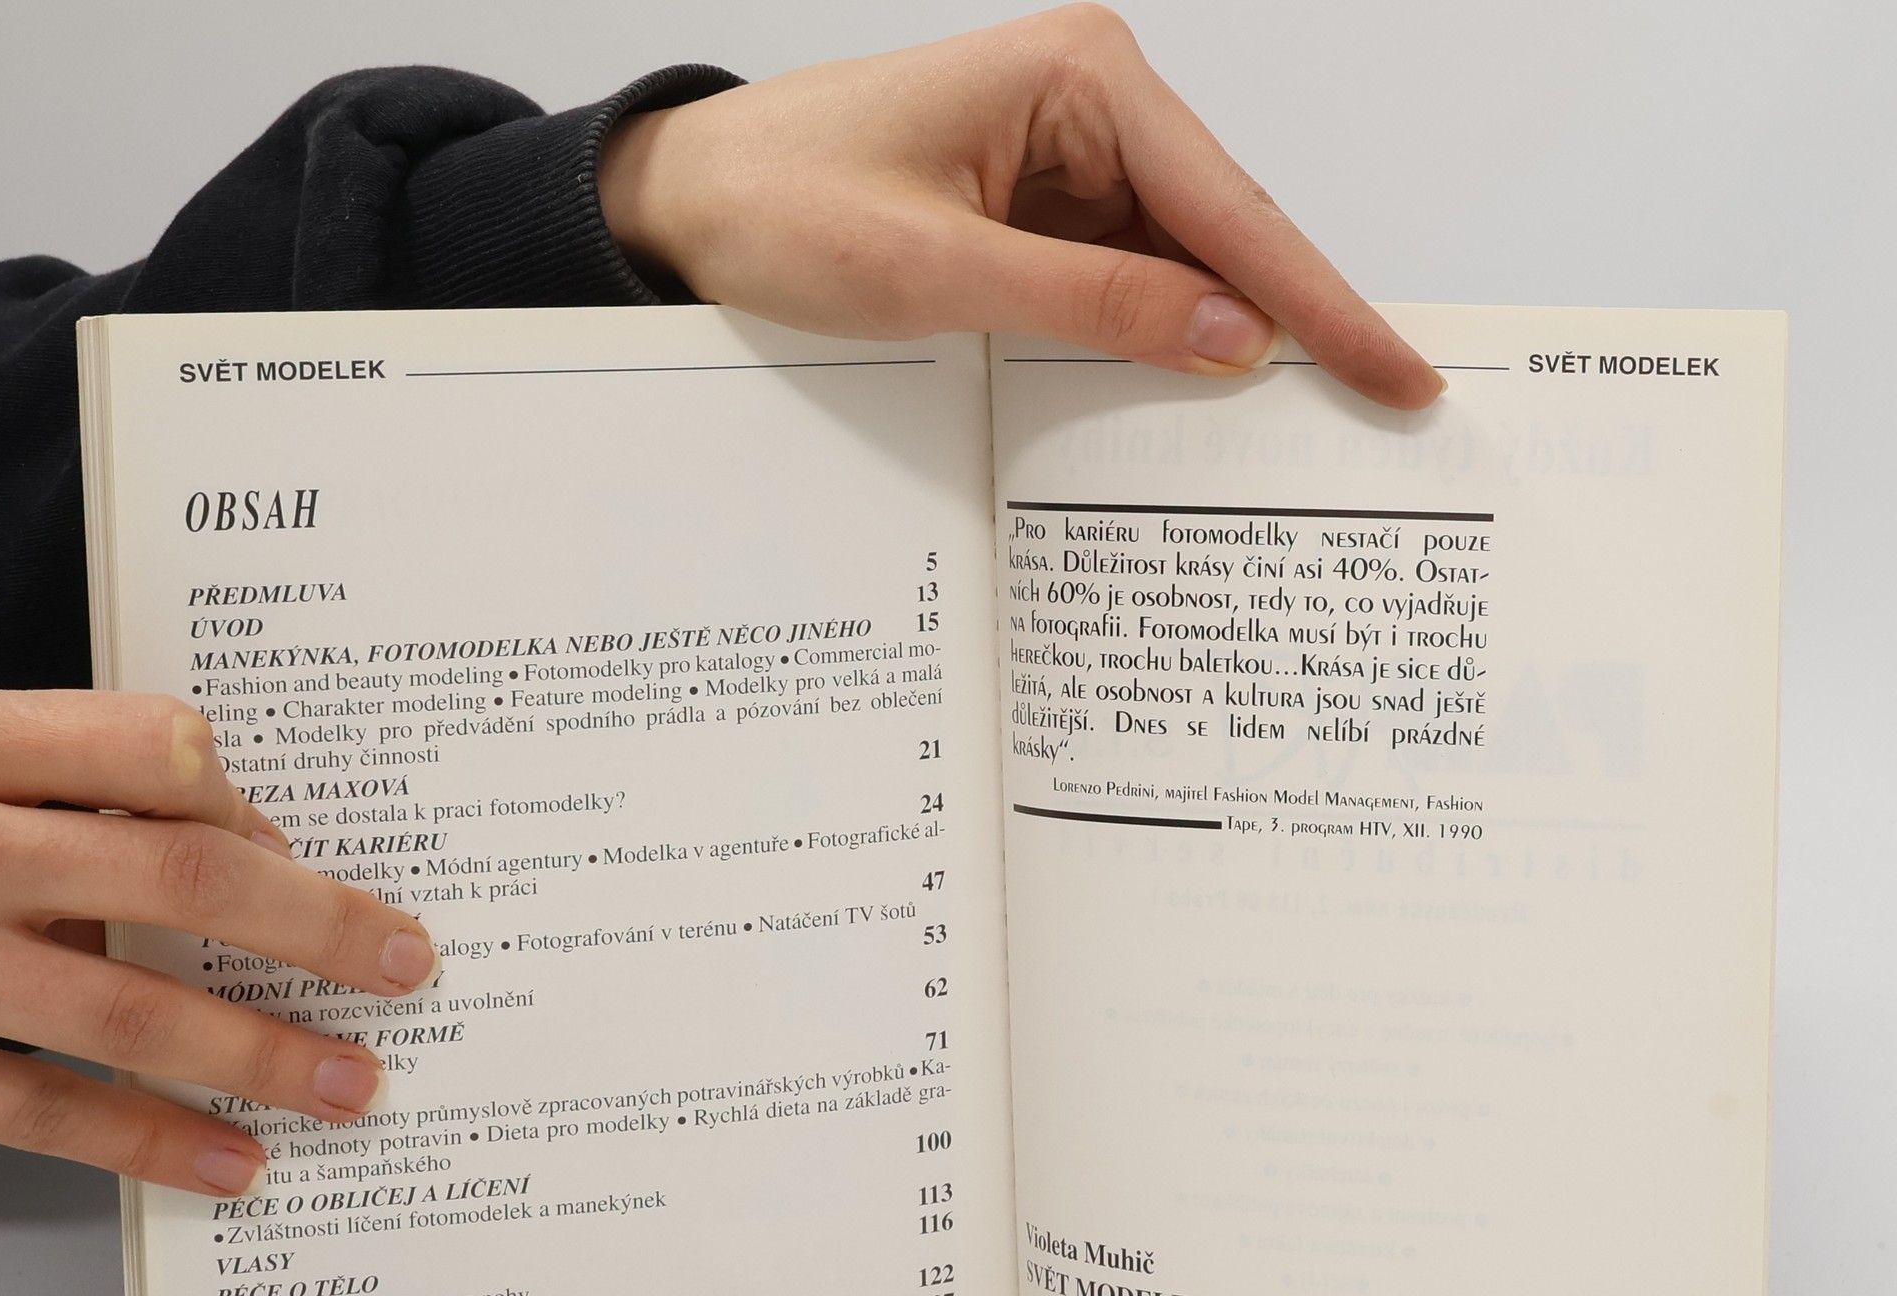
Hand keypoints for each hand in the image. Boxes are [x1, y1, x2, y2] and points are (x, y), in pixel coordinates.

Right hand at [0, 691, 439, 1194]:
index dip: (249, 800)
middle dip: (313, 927)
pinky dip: (146, 1141)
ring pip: (122, 1006)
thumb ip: (64, 778)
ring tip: (355, 1088)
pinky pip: (37, 1104)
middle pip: (172, 875)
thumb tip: (243, 837)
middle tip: (410, 963)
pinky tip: (233, 1163)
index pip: (148, 747)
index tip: (307, 847)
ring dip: (258, 1055)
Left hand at [598, 4, 1441, 406]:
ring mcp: (1071, 162)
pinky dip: (1158, 343)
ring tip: (1304, 426)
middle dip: (1295, 325)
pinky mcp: (1044, 215)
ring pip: (1185, 268)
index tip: (1395, 372)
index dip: (1320, 303)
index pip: (1232, 207)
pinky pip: (1128, 286)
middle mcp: (1094, 108)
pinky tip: (1193, 399)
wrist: (689, 204)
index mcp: (1082, 80)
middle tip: (1382, 413)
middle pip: (1229, 234)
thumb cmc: (784, 204)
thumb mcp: (938, 267)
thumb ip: (1090, 303)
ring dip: (1225, 344)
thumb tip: (1232, 336)